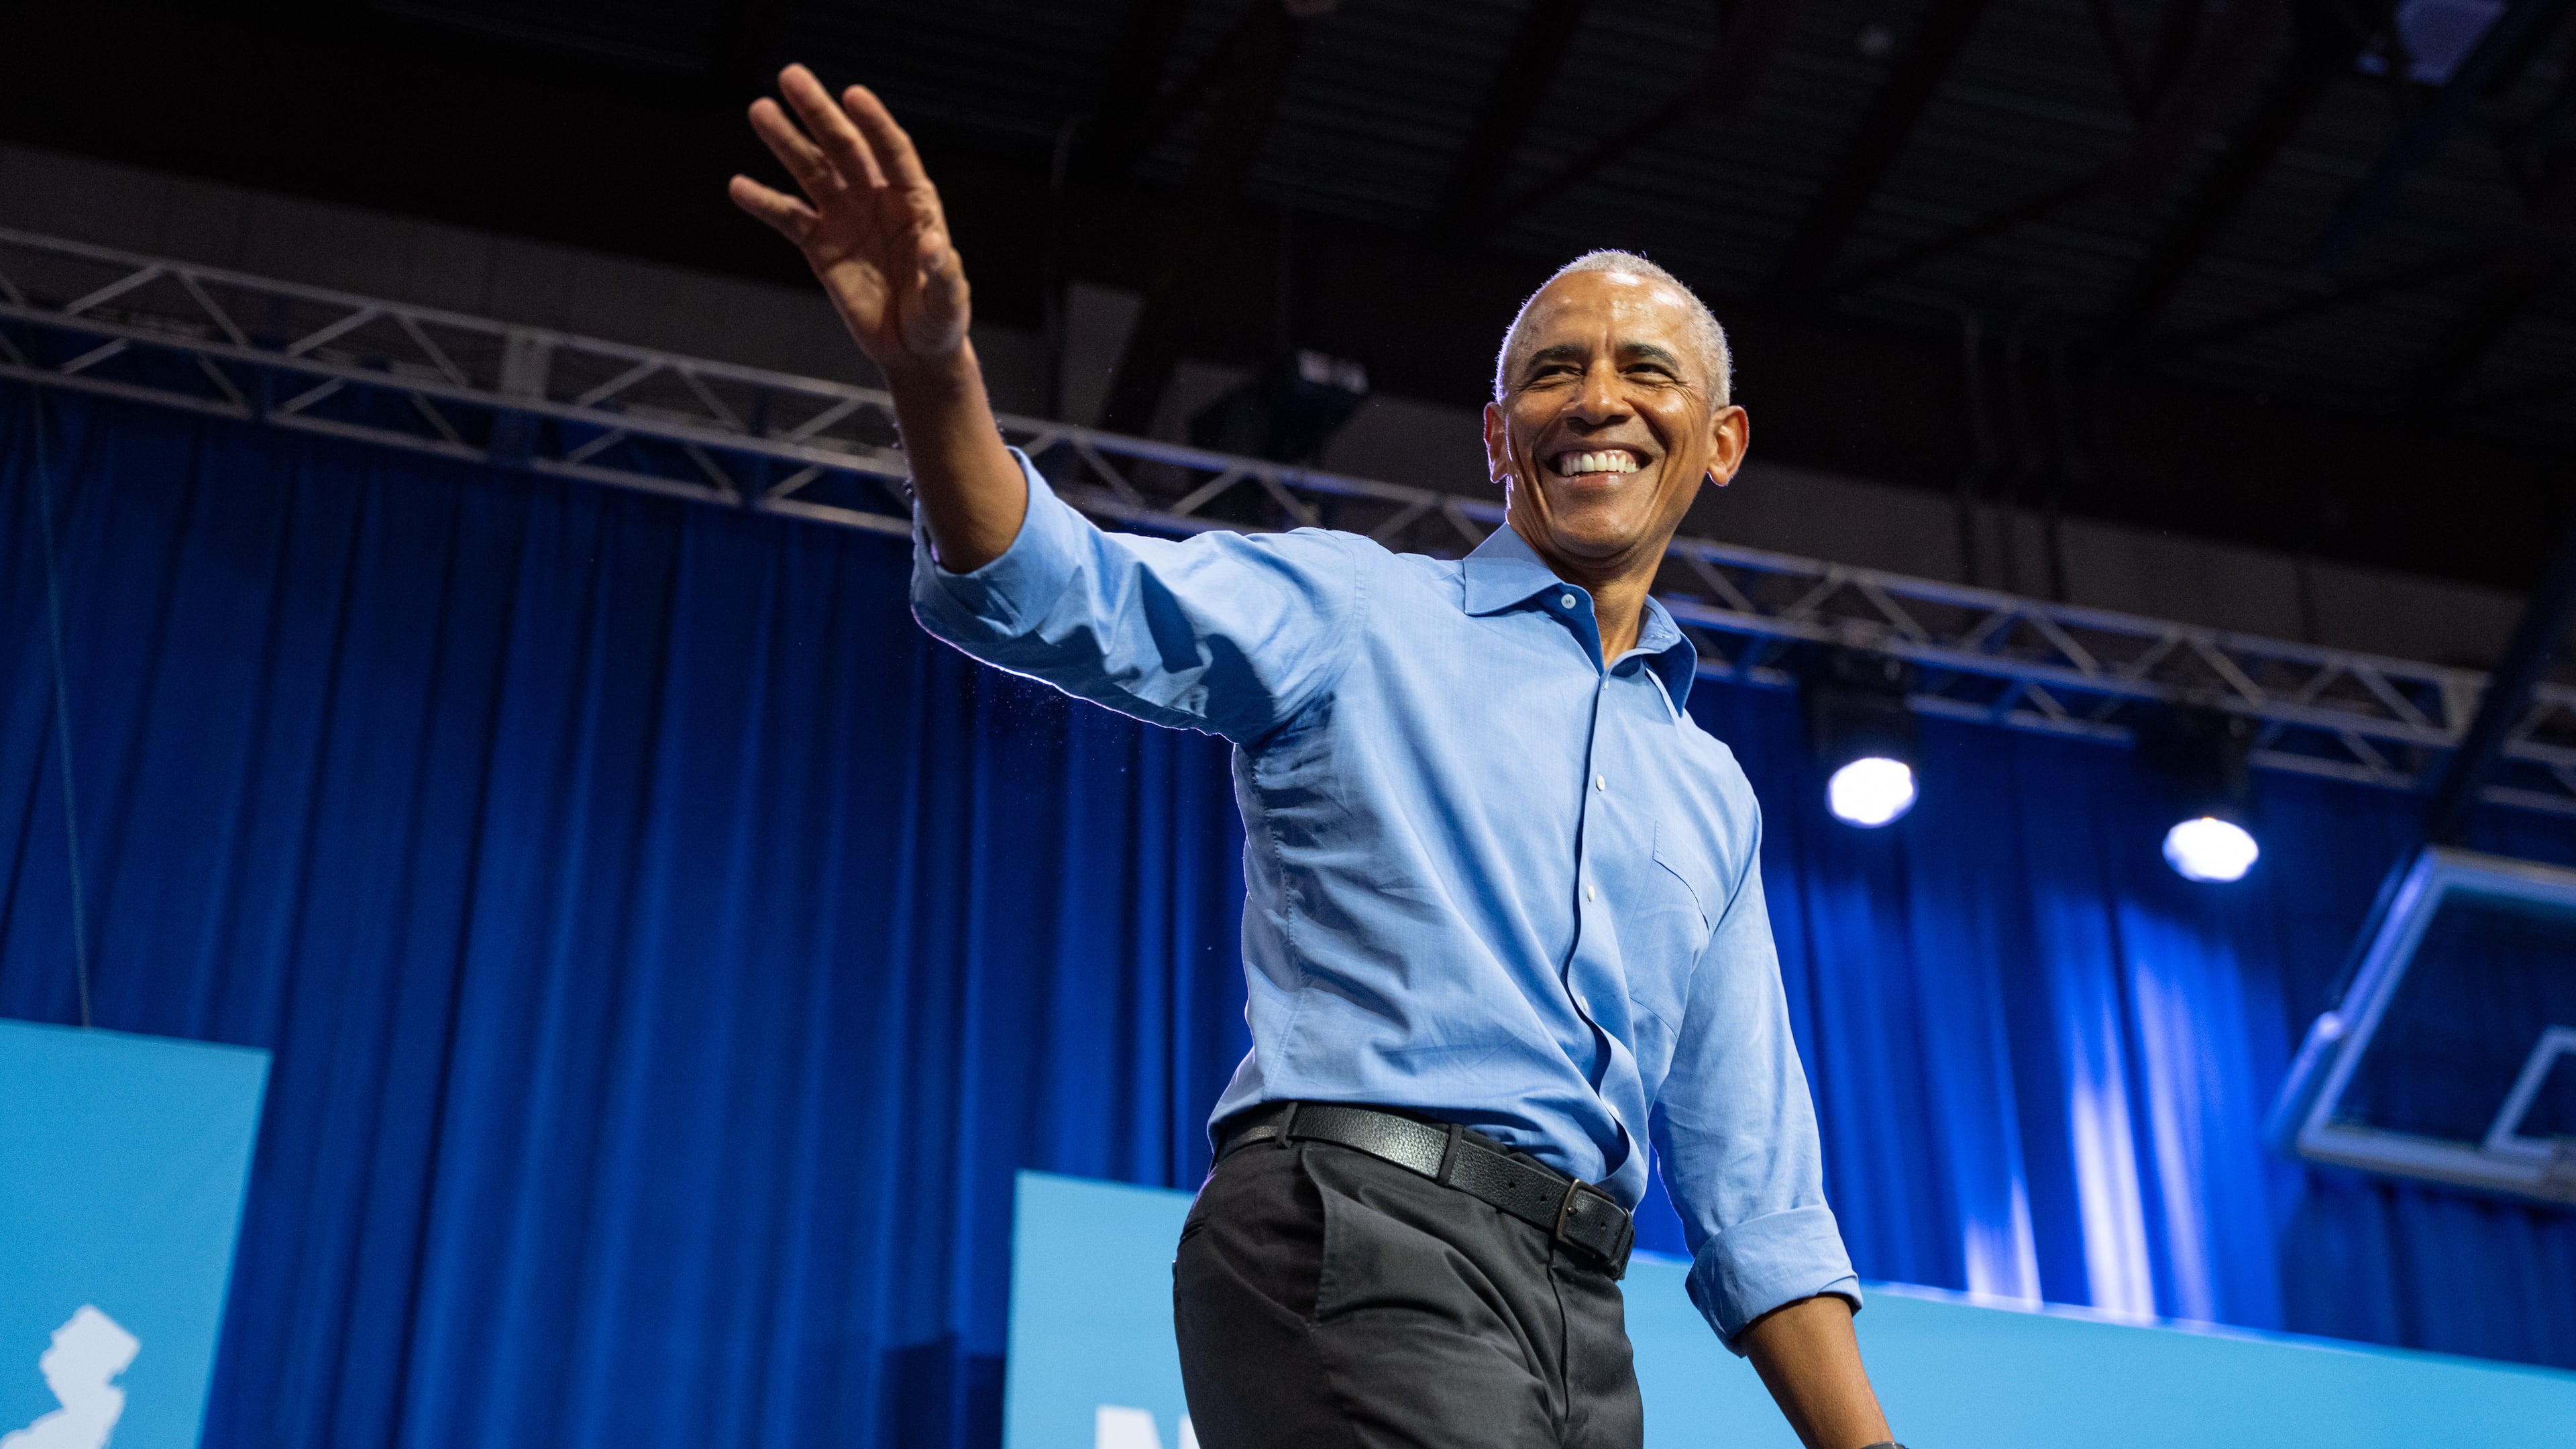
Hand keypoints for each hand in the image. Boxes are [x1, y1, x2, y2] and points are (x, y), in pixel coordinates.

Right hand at [729, 66, 969, 376]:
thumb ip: (942, 273)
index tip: (853, 94)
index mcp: (914, 202)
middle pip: (845, 148)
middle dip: (819, 114)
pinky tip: (739, 186)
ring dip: (786, 142)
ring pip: (812, 172)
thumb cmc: (940, 320)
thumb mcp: (949, 300)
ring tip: (760, 110)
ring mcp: (846, 219)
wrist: (913, 349)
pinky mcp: (820, 246)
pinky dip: (765, 203)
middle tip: (791, 76)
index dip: (875, 123)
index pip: (893, 151)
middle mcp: (877, 200)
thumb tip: (933, 245)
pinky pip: (789, 218)